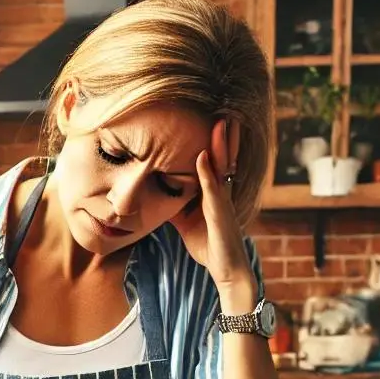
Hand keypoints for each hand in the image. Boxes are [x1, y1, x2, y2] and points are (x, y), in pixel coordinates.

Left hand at [170, 119, 256, 307]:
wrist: (226, 269)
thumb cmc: (208, 245)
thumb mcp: (185, 222)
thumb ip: (174, 206)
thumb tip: (154, 197)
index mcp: (214, 193)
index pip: (213, 161)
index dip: (213, 141)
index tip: (210, 118)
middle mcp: (221, 192)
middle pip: (222, 157)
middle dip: (222, 134)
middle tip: (221, 109)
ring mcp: (222, 201)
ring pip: (222, 166)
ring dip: (219, 144)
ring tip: (219, 120)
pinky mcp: (220, 213)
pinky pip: (214, 188)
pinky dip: (207, 172)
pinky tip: (203, 156)